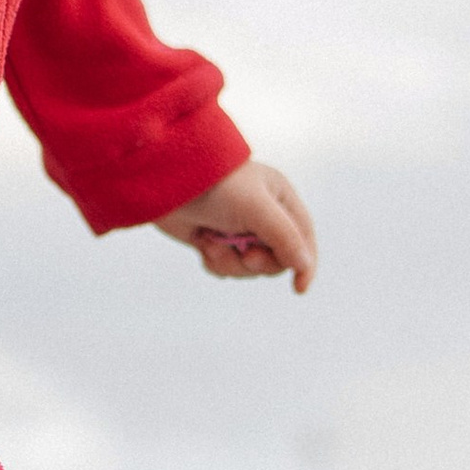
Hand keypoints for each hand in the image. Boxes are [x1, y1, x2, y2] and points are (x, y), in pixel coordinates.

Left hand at [155, 159, 316, 292]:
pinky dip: (215, 262)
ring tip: (213, 242)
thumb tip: (304, 265)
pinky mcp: (215, 239)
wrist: (164, 180)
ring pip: (249, 267)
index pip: (303, 237)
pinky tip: (202, 245)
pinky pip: (226, 267)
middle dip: (256, 261)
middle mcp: (263, 213)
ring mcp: (238, 228)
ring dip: (230, 261)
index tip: (298, 289)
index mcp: (280, 198)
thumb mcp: (256, 209)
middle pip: (276, 259)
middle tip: (244, 254)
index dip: (304, 264)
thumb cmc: (215, 186)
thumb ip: (285, 237)